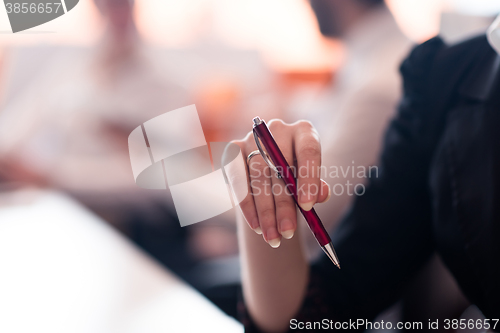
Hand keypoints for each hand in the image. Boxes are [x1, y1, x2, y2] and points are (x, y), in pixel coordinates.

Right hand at [231, 119, 330, 247]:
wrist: (273, 174)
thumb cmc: (298, 179)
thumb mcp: (311, 183)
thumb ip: (318, 188)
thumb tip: (320, 195)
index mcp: (304, 131)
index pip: (308, 151)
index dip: (308, 178)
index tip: (308, 206)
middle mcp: (277, 129)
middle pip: (279, 168)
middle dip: (283, 205)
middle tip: (288, 232)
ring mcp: (253, 138)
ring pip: (257, 178)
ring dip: (264, 211)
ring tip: (273, 237)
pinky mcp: (233, 149)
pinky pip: (237, 180)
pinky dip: (247, 206)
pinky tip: (256, 225)